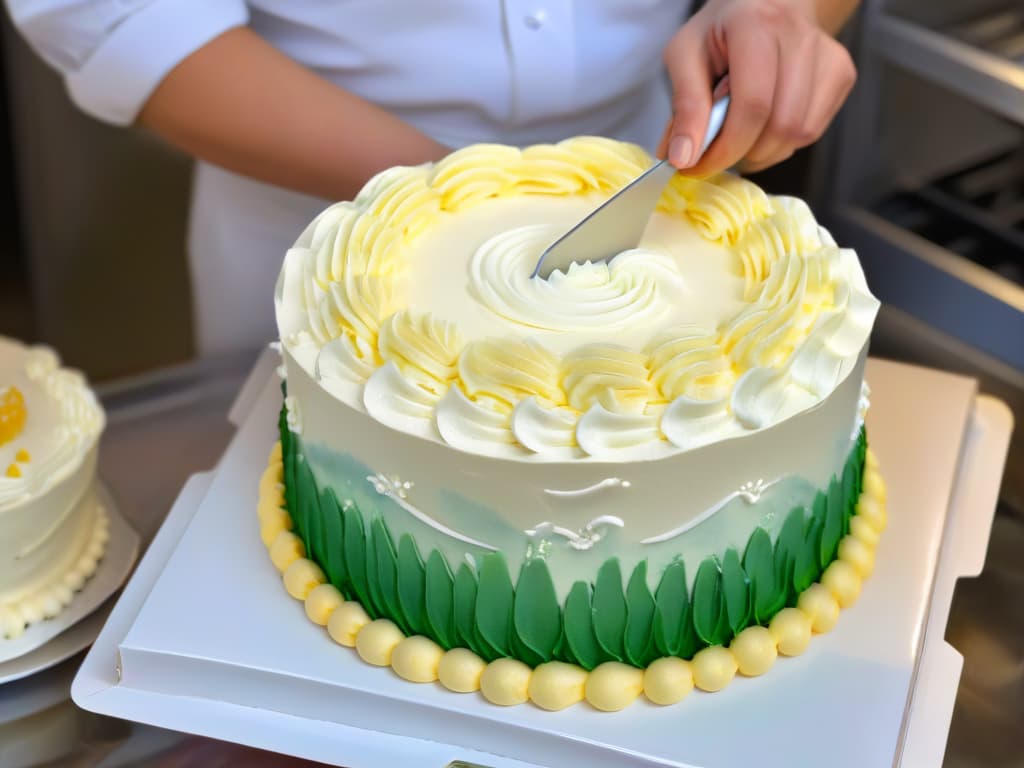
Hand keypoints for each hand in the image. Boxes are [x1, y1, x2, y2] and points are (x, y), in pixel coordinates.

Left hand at [657, 0, 856, 174]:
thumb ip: (684, 107)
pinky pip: (812, 130)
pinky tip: (763, 124)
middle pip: (781, 125)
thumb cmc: (719, 33)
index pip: (753, 104)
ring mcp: (829, 55)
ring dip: (762, 151)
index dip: (726, 147)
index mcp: (757, 25)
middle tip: (716, 152)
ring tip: (739, 133)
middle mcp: (801, 35)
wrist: (764, 4)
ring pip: (800, 133)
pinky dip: (782, 143)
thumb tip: (683, 158)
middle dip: (743, 153)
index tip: (697, 167)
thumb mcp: (684, 57)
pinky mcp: (842, 73)